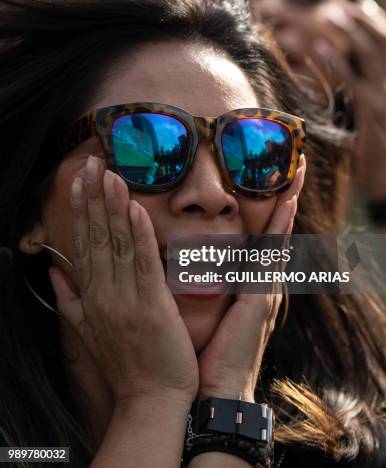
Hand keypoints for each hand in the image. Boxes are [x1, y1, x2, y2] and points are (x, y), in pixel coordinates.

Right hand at [49, 155, 198, 406]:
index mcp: (91, 297)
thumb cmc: (125, 364)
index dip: (79, 211)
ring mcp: (126, 299)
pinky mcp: (152, 306)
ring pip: (116, 245)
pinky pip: (142, 264)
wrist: (150, 400)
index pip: (82, 244)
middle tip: (92, 164)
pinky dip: (138, 235)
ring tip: (110, 175)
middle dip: (93, 198)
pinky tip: (135, 209)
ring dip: (113, 207)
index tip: (78, 182)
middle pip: (95, 237)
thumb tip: (54, 270)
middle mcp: (104, 293)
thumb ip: (69, 299)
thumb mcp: (87, 332)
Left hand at [197, 155, 305, 400]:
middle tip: (297, 167)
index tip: (276, 186)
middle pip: (278, 232)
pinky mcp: (261, 298)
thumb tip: (185, 263)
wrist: (214, 392)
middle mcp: (262, 283)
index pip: (262, 240)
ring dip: (288, 205)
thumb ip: (204, 287)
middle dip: (287, 200)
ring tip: (297, 174)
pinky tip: (286, 206)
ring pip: (279, 237)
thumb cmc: (206, 355)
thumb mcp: (206, 312)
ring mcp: (266, 290)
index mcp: (249, 286)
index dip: (271, 212)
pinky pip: (272, 255)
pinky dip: (281, 229)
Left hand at [312, 0, 385, 198]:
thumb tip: (346, 74)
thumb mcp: (375, 114)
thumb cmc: (375, 147)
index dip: (378, 21)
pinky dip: (336, 60)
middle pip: (384, 41)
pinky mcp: (373, 110)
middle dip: (364, 19)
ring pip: (371, 53)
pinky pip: (353, 78)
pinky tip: (320, 47)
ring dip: (351, 31)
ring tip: (330, 16)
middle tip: (342, 5)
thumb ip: (366, 92)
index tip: (362, 4)